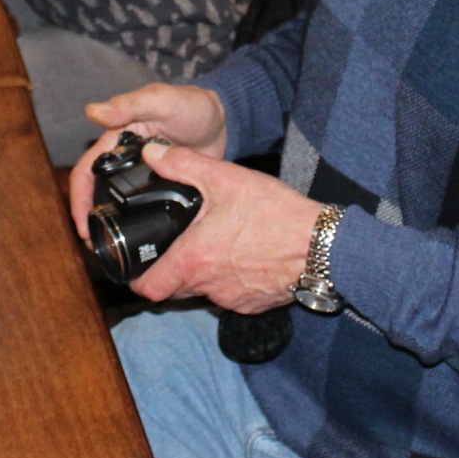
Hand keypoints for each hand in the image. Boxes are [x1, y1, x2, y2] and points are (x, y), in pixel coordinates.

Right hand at [67, 82, 228, 231]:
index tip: (83, 225)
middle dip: (90, 218)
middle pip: (96, 192)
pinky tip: (140, 239)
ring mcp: (142, 175)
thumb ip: (129, 105)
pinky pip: (143, 207)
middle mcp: (123, 159)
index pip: (87, 171)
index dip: (80, 198)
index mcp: (115, 139)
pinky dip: (137, 222)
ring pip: (117, 203)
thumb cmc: (192, 105)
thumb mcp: (161, 102)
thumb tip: (92, 112)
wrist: (225, 123)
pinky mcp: (161, 187)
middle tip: (94, 244)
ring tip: (111, 250)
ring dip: (110, 224)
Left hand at [126, 141, 318, 312]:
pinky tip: (242, 256)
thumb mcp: (227, 179)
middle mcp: (209, 286)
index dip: (136, 278)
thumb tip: (152, 153)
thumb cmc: (277, 215)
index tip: (137, 264)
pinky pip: (229, 295)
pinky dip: (228, 279)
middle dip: (169, 270)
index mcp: (194, 259)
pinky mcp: (252, 304)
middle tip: (176, 245)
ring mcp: (232, 299)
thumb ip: (184, 165)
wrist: (322, 246)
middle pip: (173, 289)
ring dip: (200, 273)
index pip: (147, 288)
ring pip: (202, 291)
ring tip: (214, 244)